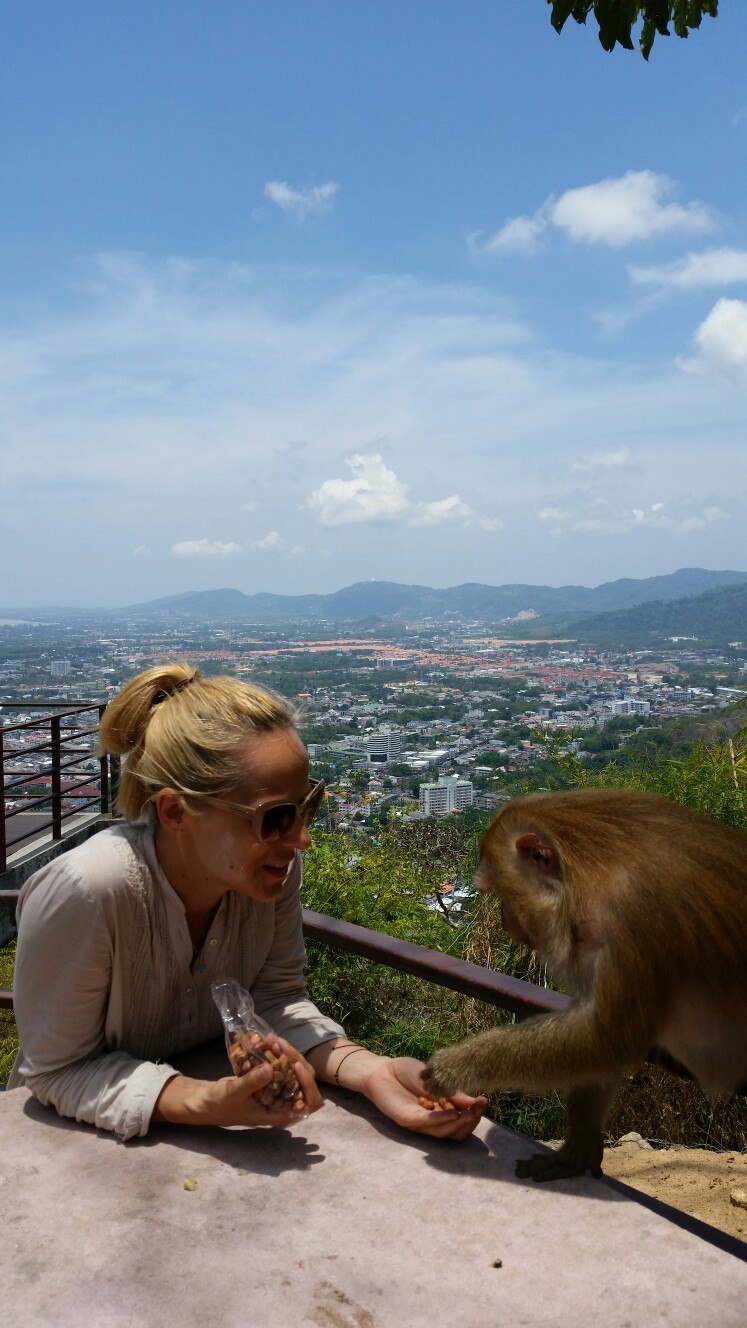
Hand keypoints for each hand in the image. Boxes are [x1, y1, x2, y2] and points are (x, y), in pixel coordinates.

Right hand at [154, 1037, 322, 1128]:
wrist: (208, 1100)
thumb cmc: (221, 1104)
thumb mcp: (233, 1093)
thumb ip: (251, 1083)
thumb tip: (270, 1069)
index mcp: (280, 1113)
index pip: (309, 1103)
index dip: (309, 1085)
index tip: (296, 1066)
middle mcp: (284, 1102)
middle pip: (305, 1081)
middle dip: (295, 1059)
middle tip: (279, 1044)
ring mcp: (279, 1089)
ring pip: (295, 1069)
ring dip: (286, 1052)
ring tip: (271, 1038)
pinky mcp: (271, 1078)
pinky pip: (282, 1063)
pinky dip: (278, 1051)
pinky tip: (268, 1039)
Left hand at [361, 1056, 486, 1140]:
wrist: (382, 1068)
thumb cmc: (407, 1073)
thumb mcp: (436, 1079)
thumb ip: (452, 1092)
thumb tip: (475, 1101)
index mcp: (440, 1111)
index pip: (461, 1120)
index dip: (474, 1114)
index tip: (484, 1100)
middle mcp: (431, 1121)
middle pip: (455, 1131)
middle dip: (470, 1121)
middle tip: (479, 1107)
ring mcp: (419, 1122)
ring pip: (443, 1132)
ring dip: (459, 1123)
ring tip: (470, 1112)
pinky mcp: (407, 1119)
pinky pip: (427, 1123)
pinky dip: (441, 1120)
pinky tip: (452, 1114)